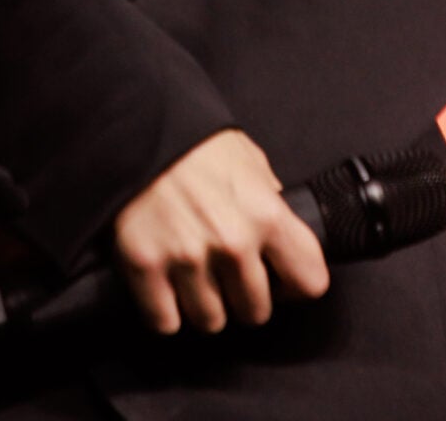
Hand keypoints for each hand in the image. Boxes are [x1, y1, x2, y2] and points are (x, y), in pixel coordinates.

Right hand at [111, 127, 328, 335]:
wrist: (135, 124)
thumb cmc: (193, 138)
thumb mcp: (248, 158)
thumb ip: (269, 199)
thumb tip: (279, 229)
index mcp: (265, 213)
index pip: (310, 280)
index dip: (294, 283)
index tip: (279, 279)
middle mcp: (232, 243)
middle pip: (256, 312)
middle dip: (242, 296)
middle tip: (225, 272)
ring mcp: (187, 258)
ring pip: (211, 321)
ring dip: (203, 304)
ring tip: (193, 274)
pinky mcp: (145, 267)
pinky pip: (166, 321)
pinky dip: (164, 310)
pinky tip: (165, 284)